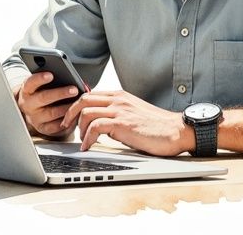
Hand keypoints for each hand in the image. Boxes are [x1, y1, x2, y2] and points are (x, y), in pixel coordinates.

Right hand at [15, 72, 79, 137]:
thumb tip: (68, 77)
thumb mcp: (41, 86)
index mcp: (27, 90)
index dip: (40, 79)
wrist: (34, 112)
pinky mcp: (42, 128)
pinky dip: (67, 121)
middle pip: (43, 98)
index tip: (51, 75)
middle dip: (60, 93)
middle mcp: (28, 104)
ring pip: (51, 113)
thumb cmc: (42, 93)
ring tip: (78, 103)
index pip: (30, 83)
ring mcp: (34, 118)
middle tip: (74, 90)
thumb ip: (51, 81)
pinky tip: (75, 116)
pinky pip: (56, 126)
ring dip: (66, 108)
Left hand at [61, 90, 193, 155]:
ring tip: (81, 141)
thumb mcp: (133, 114)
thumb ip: (117, 114)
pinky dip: (87, 138)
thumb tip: (101, 124)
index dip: (76, 106)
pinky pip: (95, 127)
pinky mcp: (123, 124)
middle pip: (83, 99)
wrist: (176, 130)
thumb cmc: (157, 126)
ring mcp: (120, 110)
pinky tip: (88, 147)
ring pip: (86, 112)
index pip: (89, 94)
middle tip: (66, 127)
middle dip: (70, 114)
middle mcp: (118, 100)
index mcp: (120, 96)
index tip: (70, 119)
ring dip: (79, 129)